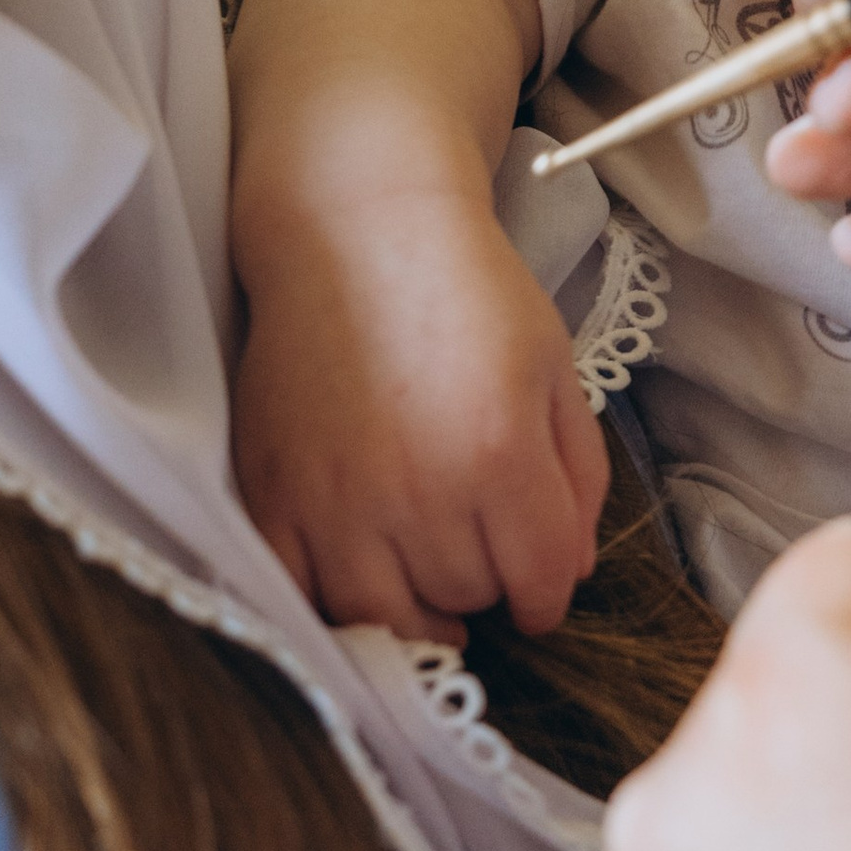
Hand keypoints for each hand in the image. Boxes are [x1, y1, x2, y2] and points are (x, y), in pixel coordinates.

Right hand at [232, 189, 607, 640]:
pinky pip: (300, 596)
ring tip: (423, 569)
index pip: (540, 584)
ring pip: (385, 618)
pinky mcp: (270, 495)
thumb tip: (571, 569)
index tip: (535, 582)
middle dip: (484, 582)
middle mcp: (416, 491)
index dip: (547, 594)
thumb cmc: (468, 293)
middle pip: (465, 599)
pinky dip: (332, 603)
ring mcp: (333, 501)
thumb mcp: (555, 368)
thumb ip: (579, 478)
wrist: (355, 233)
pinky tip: (358, 574)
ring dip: (415, 606)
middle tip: (475, 540)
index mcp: (498, 454)